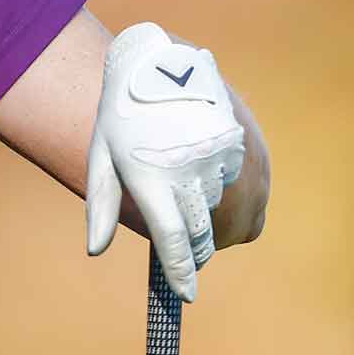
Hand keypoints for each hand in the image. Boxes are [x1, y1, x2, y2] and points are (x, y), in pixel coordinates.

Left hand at [86, 22, 245, 301]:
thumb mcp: (102, 155)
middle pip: (207, 236)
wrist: (159, 60)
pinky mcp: (252, 147)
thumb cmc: (122, 114)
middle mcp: (195, 170)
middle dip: (198, 250)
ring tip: (202, 213)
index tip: (187, 294)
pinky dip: (242, 203)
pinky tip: (222, 189)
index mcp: (154, 177)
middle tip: (189, 250)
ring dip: (221, 227)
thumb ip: (101, 205)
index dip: (182, 271)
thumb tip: (96, 249)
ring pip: (236, 220)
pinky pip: (257, 196)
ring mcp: (228, 159)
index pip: (174, 240)